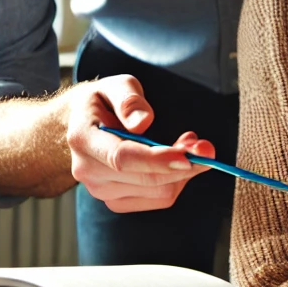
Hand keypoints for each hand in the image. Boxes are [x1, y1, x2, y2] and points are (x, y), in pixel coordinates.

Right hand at [66, 74, 215, 211]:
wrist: (82, 123)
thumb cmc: (104, 100)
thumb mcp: (115, 85)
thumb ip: (128, 99)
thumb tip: (142, 122)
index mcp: (83, 139)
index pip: (122, 157)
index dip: (157, 160)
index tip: (188, 156)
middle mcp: (88, 171)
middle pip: (145, 178)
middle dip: (183, 164)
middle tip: (205, 146)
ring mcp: (101, 190)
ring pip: (158, 192)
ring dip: (183, 172)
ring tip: (188, 144)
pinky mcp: (116, 201)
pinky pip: (158, 199)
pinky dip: (176, 181)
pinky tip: (177, 160)